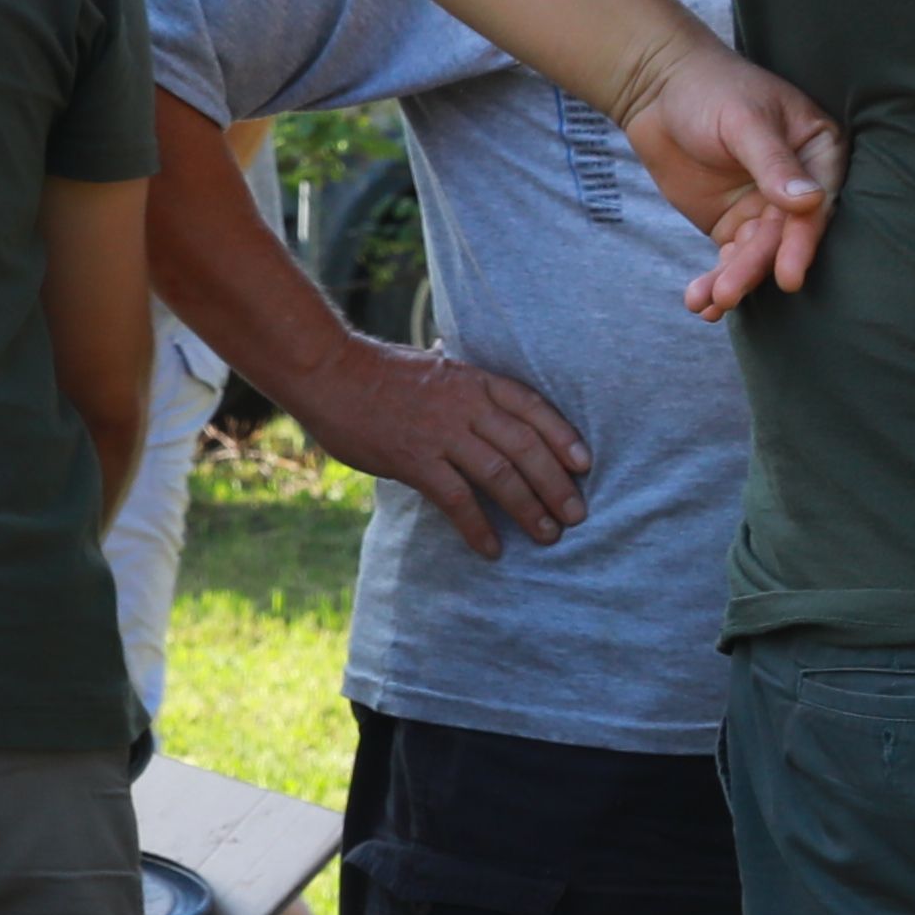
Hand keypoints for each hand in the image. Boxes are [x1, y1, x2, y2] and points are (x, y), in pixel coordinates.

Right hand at [290, 337, 589, 557]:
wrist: (329, 373)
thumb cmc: (379, 372)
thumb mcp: (436, 366)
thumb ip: (467, 387)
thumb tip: (491, 402)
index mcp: (475, 381)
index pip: (533, 408)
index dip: (563, 437)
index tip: (585, 465)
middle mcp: (465, 406)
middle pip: (525, 447)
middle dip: (556, 484)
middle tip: (576, 515)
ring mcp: (440, 433)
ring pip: (499, 475)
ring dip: (527, 508)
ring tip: (547, 535)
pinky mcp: (413, 460)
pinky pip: (456, 499)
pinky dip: (478, 527)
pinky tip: (491, 548)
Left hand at [613, 39, 837, 311]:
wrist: (659, 90)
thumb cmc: (712, 91)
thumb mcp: (743, 121)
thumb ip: (772, 161)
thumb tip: (809, 201)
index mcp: (819, 152)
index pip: (818, 204)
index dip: (802, 241)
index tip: (788, 275)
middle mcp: (800, 186)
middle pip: (784, 236)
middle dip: (756, 268)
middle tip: (729, 294)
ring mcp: (766, 208)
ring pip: (757, 253)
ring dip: (734, 281)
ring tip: (709, 304)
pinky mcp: (733, 223)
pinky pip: (730, 258)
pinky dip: (715, 280)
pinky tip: (699, 303)